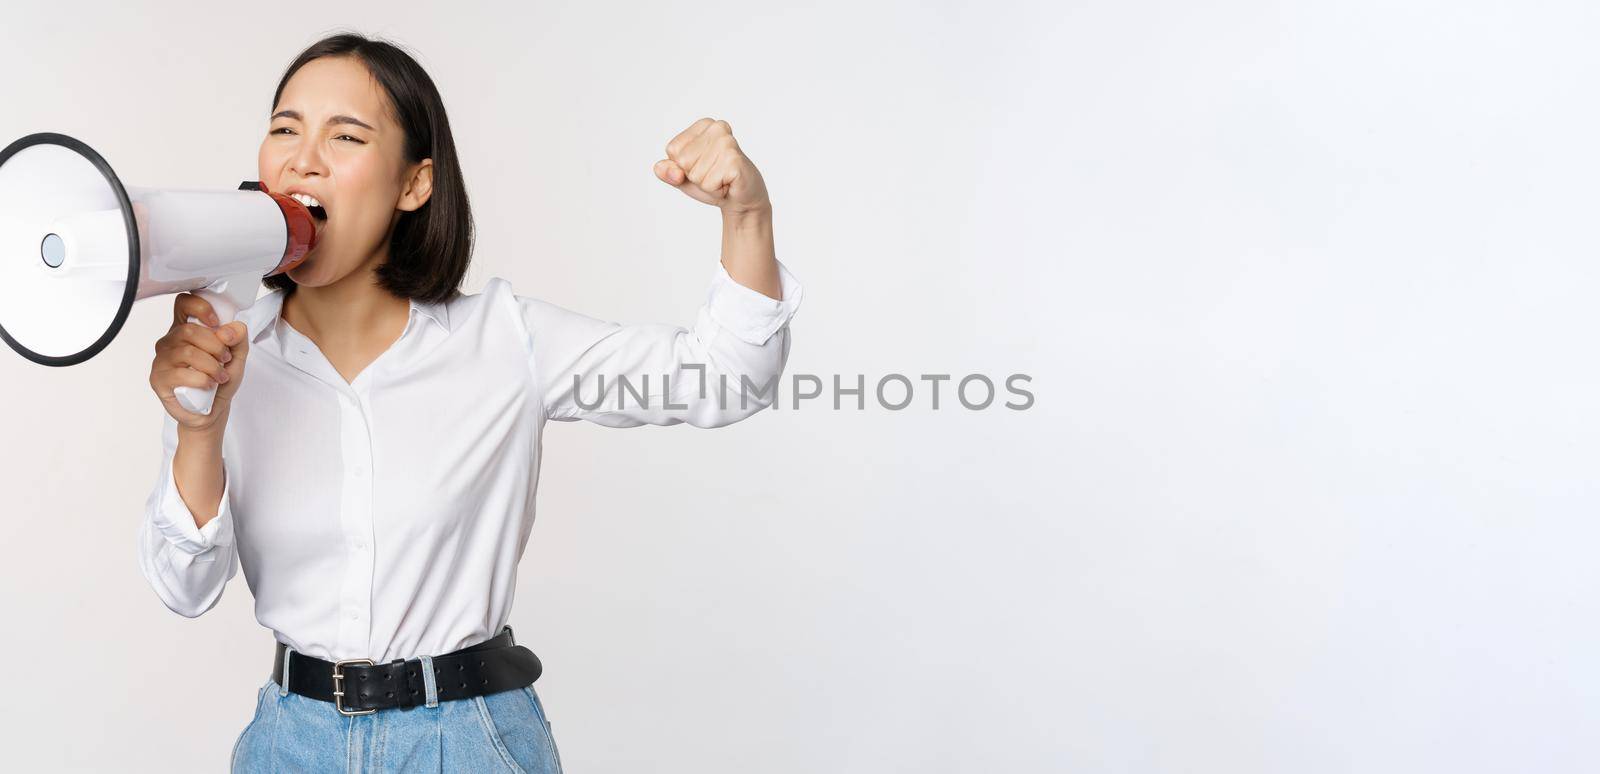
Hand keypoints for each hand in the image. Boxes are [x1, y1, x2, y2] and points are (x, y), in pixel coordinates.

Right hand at [149, 293, 249, 431]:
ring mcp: (161, 360)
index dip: (200, 308)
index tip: (216, 322)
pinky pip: (181, 373)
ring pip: (187, 352)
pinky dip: (202, 379)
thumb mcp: (237, 356)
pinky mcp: (158, 379)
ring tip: (220, 376)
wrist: (212, 410)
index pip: (184, 304)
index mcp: (186, 330)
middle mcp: (170, 342)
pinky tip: (208, 385)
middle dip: (216, 346)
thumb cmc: (220, 381)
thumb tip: (228, 330)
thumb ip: (238, 338)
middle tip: (225, 359)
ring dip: (212, 365)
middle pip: (189, 331)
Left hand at [653, 117, 770, 215]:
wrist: (740, 198)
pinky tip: (728, 183)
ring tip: (722, 179)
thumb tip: (661, 168)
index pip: (673, 150)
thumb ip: (667, 171)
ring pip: (695, 174)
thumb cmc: (713, 182)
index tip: (703, 166)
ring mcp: (727, 143)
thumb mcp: (683, 176)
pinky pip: (709, 184)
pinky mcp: (734, 160)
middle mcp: (717, 128)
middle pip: (683, 161)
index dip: (683, 166)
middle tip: (714, 174)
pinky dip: (716, 191)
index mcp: (703, 125)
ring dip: (707, 185)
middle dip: (695, 176)